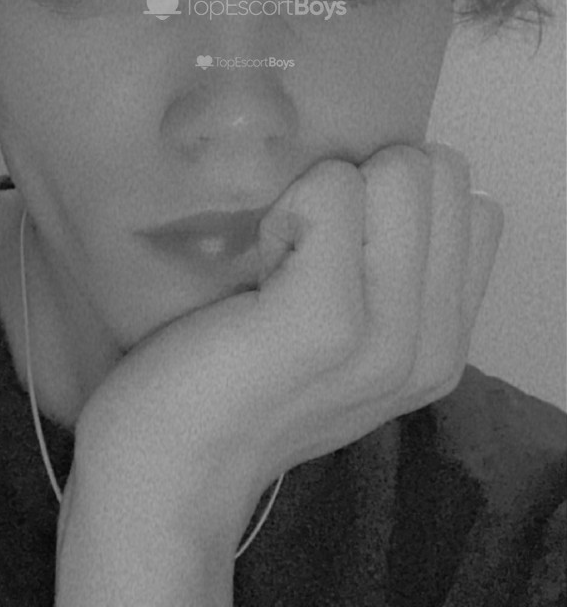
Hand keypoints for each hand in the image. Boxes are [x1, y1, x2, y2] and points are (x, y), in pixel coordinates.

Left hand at [75, 143, 502, 550]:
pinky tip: (260, 263)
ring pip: (399, 173)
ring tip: (279, 263)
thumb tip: (403, 172)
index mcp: (447, 340)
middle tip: (303, 255)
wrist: (169, 467)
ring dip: (324, 195)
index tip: (334, 253)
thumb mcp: (351, 332)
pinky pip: (334, 191)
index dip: (395, 202)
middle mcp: (435, 345)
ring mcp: (386, 339)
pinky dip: (291, 203)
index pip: (470, 202)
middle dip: (366, 188)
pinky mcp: (325, 323)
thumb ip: (397, 270)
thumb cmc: (242, 378)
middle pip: (440, 174)